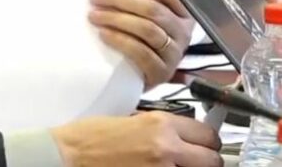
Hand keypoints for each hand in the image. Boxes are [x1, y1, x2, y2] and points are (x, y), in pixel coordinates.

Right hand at [51, 112, 221, 166]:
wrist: (68, 155)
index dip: (206, 141)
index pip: (207, 134)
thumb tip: (179, 135)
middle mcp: (167, 147)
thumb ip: (158, 127)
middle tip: (194, 160)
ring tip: (175, 166)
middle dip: (205, 160)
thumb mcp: (129, 120)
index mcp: (160, 124)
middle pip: (212, 160)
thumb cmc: (89, 136)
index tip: (202, 145)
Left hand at [89, 0, 193, 88]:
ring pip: (147, 29)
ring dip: (117, 19)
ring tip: (94, 16)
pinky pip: (141, 53)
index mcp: (182, 14)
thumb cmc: (139, 41)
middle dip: (121, 0)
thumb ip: (138, 2)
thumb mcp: (144, 19)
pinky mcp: (162, 73)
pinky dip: (120, 41)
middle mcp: (183, 33)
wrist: (137, 78)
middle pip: (153, 10)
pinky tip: (103, 34)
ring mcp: (174, 55)